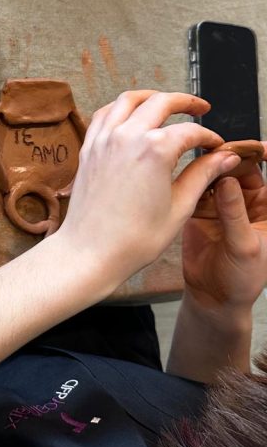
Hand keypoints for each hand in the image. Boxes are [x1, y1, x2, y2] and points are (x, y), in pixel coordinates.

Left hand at [57, 90, 241, 290]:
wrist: (90, 251)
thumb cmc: (132, 238)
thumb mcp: (179, 207)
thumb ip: (202, 175)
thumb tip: (223, 159)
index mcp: (154, 150)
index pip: (190, 132)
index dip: (208, 138)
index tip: (215, 147)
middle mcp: (127, 136)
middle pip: (161, 103)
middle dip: (185, 102)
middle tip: (200, 108)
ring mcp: (104, 139)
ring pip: (128, 100)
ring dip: (151, 97)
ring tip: (166, 103)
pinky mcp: (89, 148)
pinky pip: (104, 114)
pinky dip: (120, 107)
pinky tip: (130, 115)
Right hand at [182, 160, 266, 311]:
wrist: (212, 298)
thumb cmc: (242, 279)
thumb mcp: (245, 246)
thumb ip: (234, 213)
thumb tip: (227, 180)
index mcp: (266, 209)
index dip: (264, 158)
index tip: (260, 147)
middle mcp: (245, 203)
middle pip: (240, 169)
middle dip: (232, 158)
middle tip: (220, 149)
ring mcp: (221, 205)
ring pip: (216, 176)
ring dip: (210, 168)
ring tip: (202, 161)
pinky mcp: (199, 210)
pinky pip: (196, 189)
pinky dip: (192, 181)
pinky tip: (187, 176)